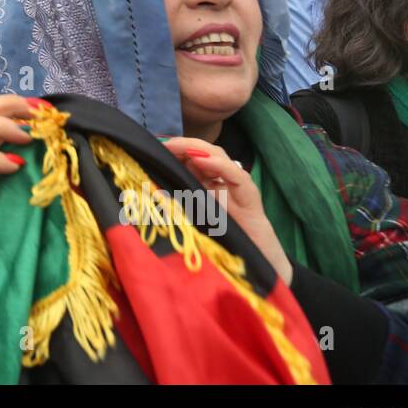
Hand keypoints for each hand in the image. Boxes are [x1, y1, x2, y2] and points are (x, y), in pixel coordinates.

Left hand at [159, 137, 292, 283]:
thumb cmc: (222, 243)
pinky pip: (235, 175)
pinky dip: (218, 165)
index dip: (174, 151)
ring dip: (197, 149)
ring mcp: (237, 186)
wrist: (255, 263)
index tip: (154, 147)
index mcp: (206, 185)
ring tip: (176, 147)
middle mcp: (221, 181)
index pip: (190, 159)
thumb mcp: (193, 221)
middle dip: (182, 146)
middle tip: (162, 144)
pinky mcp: (250, 196)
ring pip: (219, 157)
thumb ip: (178, 205)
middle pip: (203, 153)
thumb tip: (152, 192)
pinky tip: (202, 161)